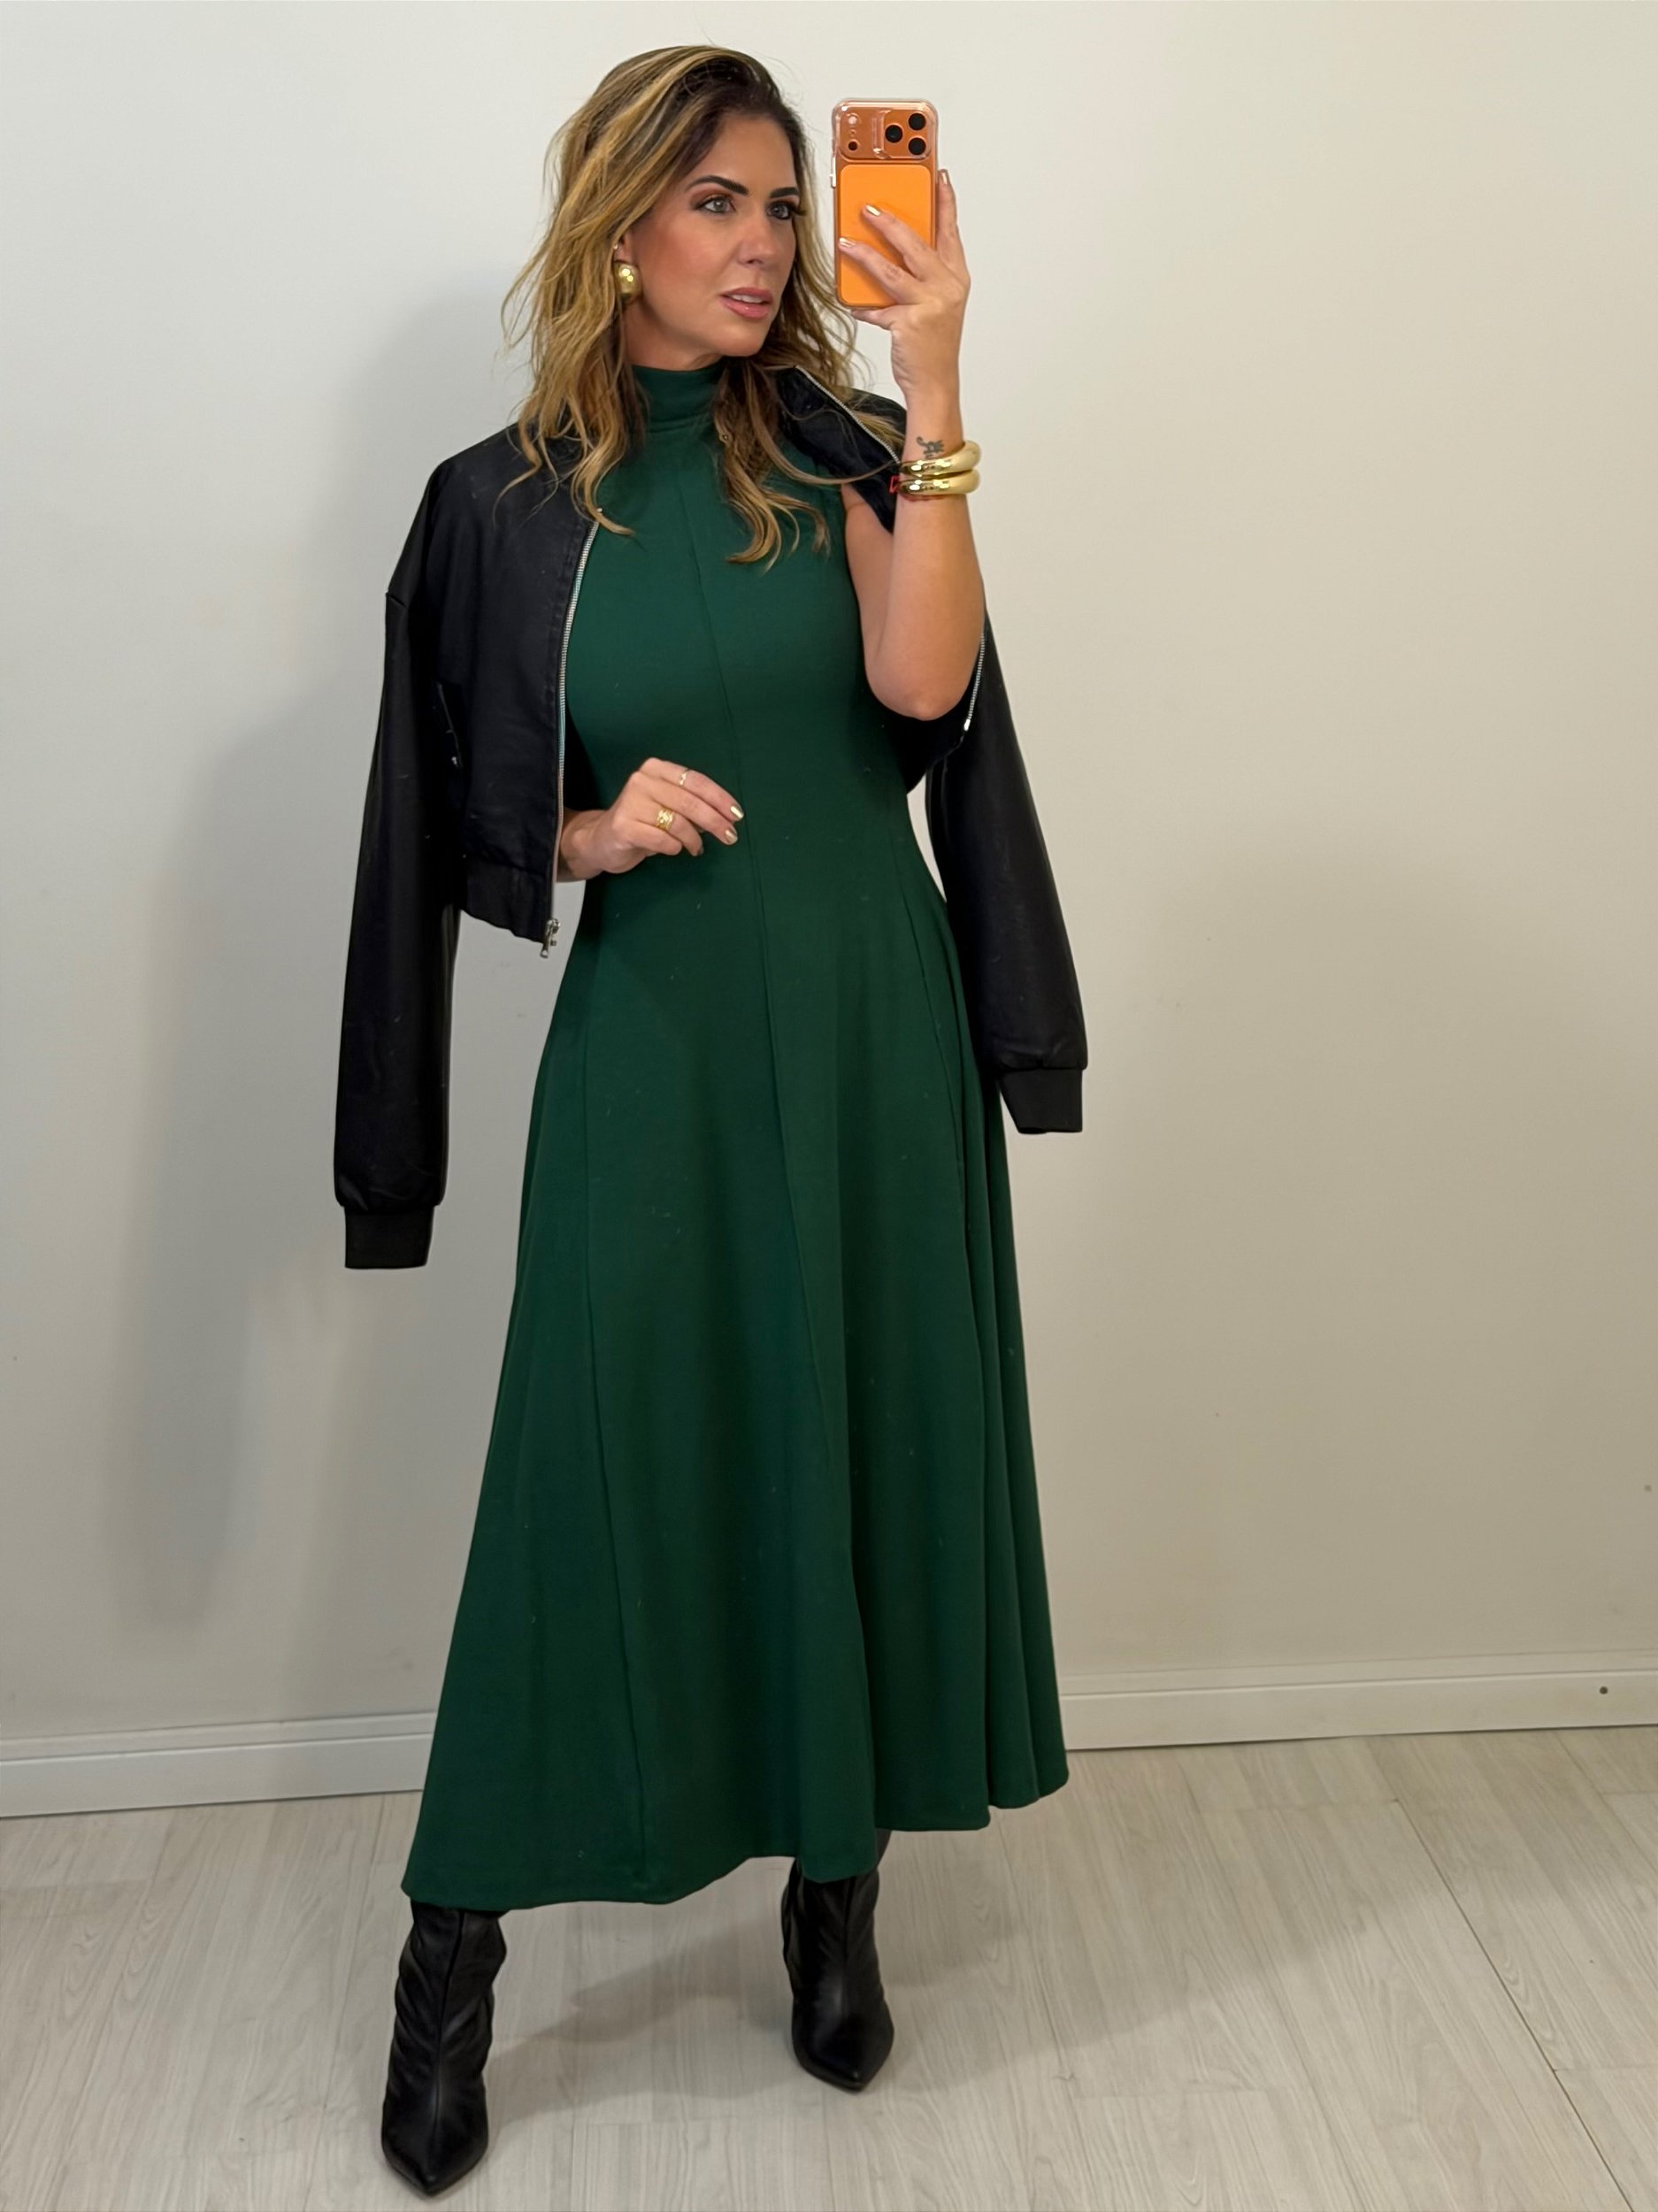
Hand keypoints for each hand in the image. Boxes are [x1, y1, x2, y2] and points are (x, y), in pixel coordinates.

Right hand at [559, 757, 741, 878]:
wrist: (601, 840)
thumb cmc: (641, 822)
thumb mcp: (667, 807)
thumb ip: (691, 806)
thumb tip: (725, 816)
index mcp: (656, 769)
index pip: (695, 781)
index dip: (719, 798)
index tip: (737, 815)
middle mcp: (642, 780)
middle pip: (690, 802)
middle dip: (715, 822)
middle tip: (730, 837)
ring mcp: (631, 802)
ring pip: (678, 822)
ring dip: (694, 840)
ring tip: (696, 848)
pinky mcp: (624, 825)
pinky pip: (663, 840)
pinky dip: (674, 847)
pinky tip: (673, 849)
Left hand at [836, 169, 968, 396]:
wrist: (935, 383)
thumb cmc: (933, 344)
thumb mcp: (935, 304)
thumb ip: (919, 277)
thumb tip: (889, 253)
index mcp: (955, 277)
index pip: (949, 231)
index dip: (944, 203)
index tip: (938, 177)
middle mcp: (946, 287)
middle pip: (915, 244)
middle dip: (889, 223)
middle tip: (868, 208)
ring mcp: (930, 305)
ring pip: (891, 271)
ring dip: (865, 255)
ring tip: (845, 242)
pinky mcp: (909, 323)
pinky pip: (878, 308)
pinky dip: (863, 306)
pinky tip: (851, 302)